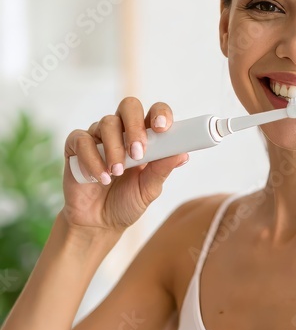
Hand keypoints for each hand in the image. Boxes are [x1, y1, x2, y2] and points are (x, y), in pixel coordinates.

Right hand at [62, 97, 188, 233]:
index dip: (161, 114)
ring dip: (114, 149)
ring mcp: (98, 137)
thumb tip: (183, 154)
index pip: (155, 113)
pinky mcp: (76, 146)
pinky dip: (92, 159)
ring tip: (117, 173)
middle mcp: (122, 131)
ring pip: (107, 123)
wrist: (98, 223)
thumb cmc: (126, 202)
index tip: (163, 128)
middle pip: (129, 106)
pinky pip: (82, 140)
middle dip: (135, 126)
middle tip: (138, 152)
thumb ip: (162, 170)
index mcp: (145, 138)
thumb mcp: (148, 189)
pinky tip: (100, 178)